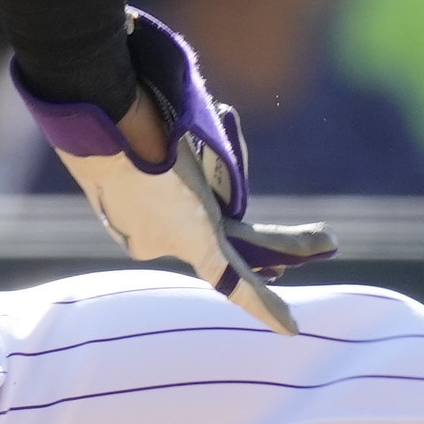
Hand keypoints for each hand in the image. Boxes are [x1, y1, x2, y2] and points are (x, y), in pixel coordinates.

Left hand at [18, 11, 332, 330]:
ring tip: (327, 239)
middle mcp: (150, 231)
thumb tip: (167, 96)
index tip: (224, 127)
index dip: (221, 169)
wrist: (96, 100)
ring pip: (243, 243)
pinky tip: (292, 331)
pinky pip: (233, 279)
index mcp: (132, 206)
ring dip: (289, 247)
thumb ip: (167, 117)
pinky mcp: (193, 239)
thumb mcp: (145, 107)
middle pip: (220, 235)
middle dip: (265, 242)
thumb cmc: (110, 92)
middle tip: (310, 240)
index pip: (193, 203)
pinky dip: (263, 305)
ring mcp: (171, 238)